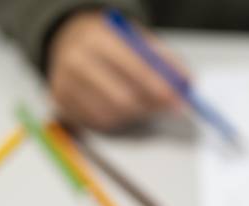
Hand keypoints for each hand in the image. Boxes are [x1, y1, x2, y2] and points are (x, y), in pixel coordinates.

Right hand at [48, 11, 184, 130]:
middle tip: (167, 108)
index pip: (134, 69)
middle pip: (123, 99)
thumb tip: (187, 83)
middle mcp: (76, 61)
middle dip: (150, 107)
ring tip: (141, 103)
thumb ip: (165, 59)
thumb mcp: (138, 40)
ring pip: (111, 116)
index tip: (177, 101)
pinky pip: (97, 123)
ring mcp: (64, 83)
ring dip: (134, 115)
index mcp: (97, 39)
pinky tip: (120, 106)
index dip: (159, 88)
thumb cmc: (111, 43)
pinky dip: (116, 120)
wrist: (70, 40)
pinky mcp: (60, 102)